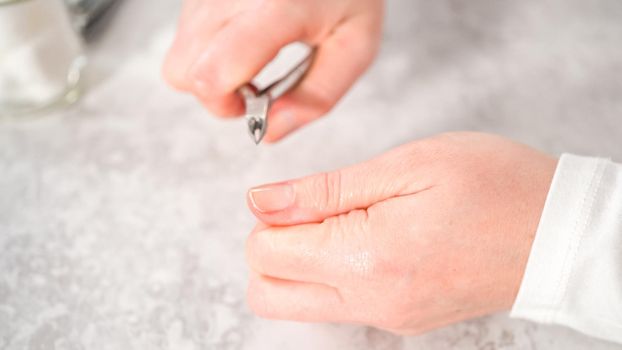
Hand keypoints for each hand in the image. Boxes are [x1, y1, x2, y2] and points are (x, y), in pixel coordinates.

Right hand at [163, 0, 383, 141]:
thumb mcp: (355, 46)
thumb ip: (317, 97)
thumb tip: (270, 133)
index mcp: (275, 9)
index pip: (213, 73)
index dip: (226, 106)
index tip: (254, 104)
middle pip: (181, 72)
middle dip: (215, 94)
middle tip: (254, 83)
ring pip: (178, 55)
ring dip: (210, 69)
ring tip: (253, 53)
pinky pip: (184, 34)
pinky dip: (208, 47)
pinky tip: (243, 34)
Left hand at [244, 132, 556, 333]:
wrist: (560, 234)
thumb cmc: (494, 187)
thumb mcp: (405, 166)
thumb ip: (322, 190)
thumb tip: (262, 202)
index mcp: (366, 258)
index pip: (265, 254)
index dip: (270, 217)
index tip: (302, 195)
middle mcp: (371, 302)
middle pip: (269, 293)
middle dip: (270, 248)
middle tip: (313, 210)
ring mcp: (387, 318)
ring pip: (301, 304)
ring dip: (301, 261)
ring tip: (350, 219)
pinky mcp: (402, 319)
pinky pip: (340, 304)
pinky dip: (334, 272)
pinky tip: (373, 237)